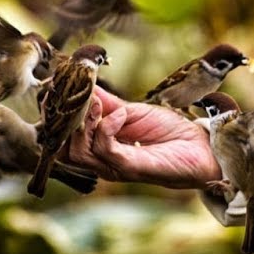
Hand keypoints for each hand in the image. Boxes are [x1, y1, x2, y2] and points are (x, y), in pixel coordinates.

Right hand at [65, 86, 221, 189]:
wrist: (199, 146)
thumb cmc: (168, 131)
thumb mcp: (131, 111)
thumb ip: (106, 103)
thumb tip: (84, 85)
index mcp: (99, 146)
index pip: (62, 139)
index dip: (54, 117)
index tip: (55, 91)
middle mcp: (101, 160)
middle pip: (63, 148)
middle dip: (66, 120)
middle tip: (82, 98)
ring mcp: (113, 166)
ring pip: (78, 151)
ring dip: (86, 123)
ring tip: (101, 106)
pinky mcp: (128, 168)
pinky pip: (105, 149)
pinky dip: (107, 127)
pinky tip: (121, 116)